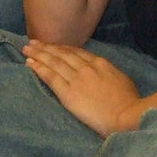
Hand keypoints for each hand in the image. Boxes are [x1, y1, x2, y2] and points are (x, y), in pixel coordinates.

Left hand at [23, 40, 140, 136]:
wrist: (126, 114)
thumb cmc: (129, 101)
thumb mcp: (123, 79)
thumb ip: (110, 73)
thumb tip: (105, 73)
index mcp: (100, 63)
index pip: (77, 52)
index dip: (63, 48)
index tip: (53, 45)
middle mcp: (86, 67)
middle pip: (62, 54)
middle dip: (47, 47)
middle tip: (33, 41)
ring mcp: (76, 79)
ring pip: (54, 62)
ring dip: (39, 54)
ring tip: (27, 49)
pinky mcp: (68, 93)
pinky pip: (50, 77)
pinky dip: (39, 68)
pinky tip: (30, 63)